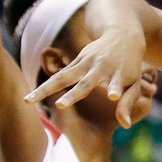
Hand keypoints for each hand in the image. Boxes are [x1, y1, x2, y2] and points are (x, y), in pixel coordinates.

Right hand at [24, 27, 146, 124]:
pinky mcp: (76, 61)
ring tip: (27, 101)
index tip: (113, 96)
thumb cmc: (130, 67)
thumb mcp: (134, 84)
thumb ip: (128, 104)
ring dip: (45, 89)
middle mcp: (100, 68)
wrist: (122, 36)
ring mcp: (85, 63)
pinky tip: (30, 97)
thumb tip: (125, 125)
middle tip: (61, 106)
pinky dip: (46, 85)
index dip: (115, 89)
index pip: (116, 84)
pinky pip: (59, 74)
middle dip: (72, 95)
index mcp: (118, 74)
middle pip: (83, 83)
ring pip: (62, 77)